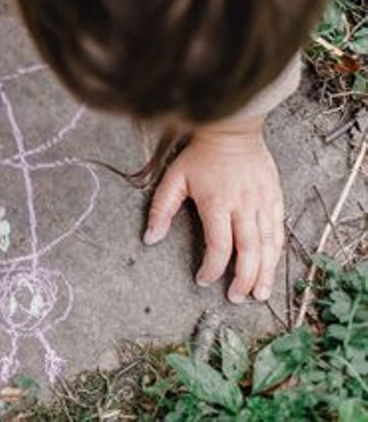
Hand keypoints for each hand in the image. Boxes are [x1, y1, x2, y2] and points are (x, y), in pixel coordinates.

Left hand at [144, 117, 283, 302]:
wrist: (232, 129)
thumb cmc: (200, 155)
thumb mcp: (173, 179)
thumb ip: (161, 210)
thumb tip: (149, 239)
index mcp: (218, 203)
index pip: (219, 245)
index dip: (212, 267)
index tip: (203, 279)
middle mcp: (244, 206)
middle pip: (249, 251)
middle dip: (243, 278)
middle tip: (237, 298)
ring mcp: (263, 202)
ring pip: (269, 244)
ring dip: (265, 271)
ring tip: (260, 293)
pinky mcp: (275, 197)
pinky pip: (279, 230)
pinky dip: (276, 251)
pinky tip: (271, 266)